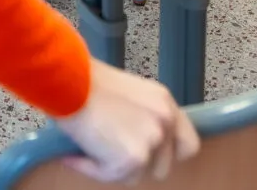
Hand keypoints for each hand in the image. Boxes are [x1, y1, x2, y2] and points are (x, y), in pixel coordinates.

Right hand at [56, 62, 197, 181]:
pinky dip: (90, 168)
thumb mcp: (128, 94)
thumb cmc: (85, 80)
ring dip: (111, 167)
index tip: (149, 154)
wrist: (68, 79)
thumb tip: (133, 140)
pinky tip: (76, 153)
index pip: (188, 145)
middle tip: (110, 150)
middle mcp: (165, 122)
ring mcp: (151, 141)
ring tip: (90, 147)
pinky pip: (110, 177)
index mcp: (165, 104)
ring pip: (135, 176)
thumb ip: (142, 117)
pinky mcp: (133, 158)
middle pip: (162, 168)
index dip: (168, 155)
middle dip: (136, 165)